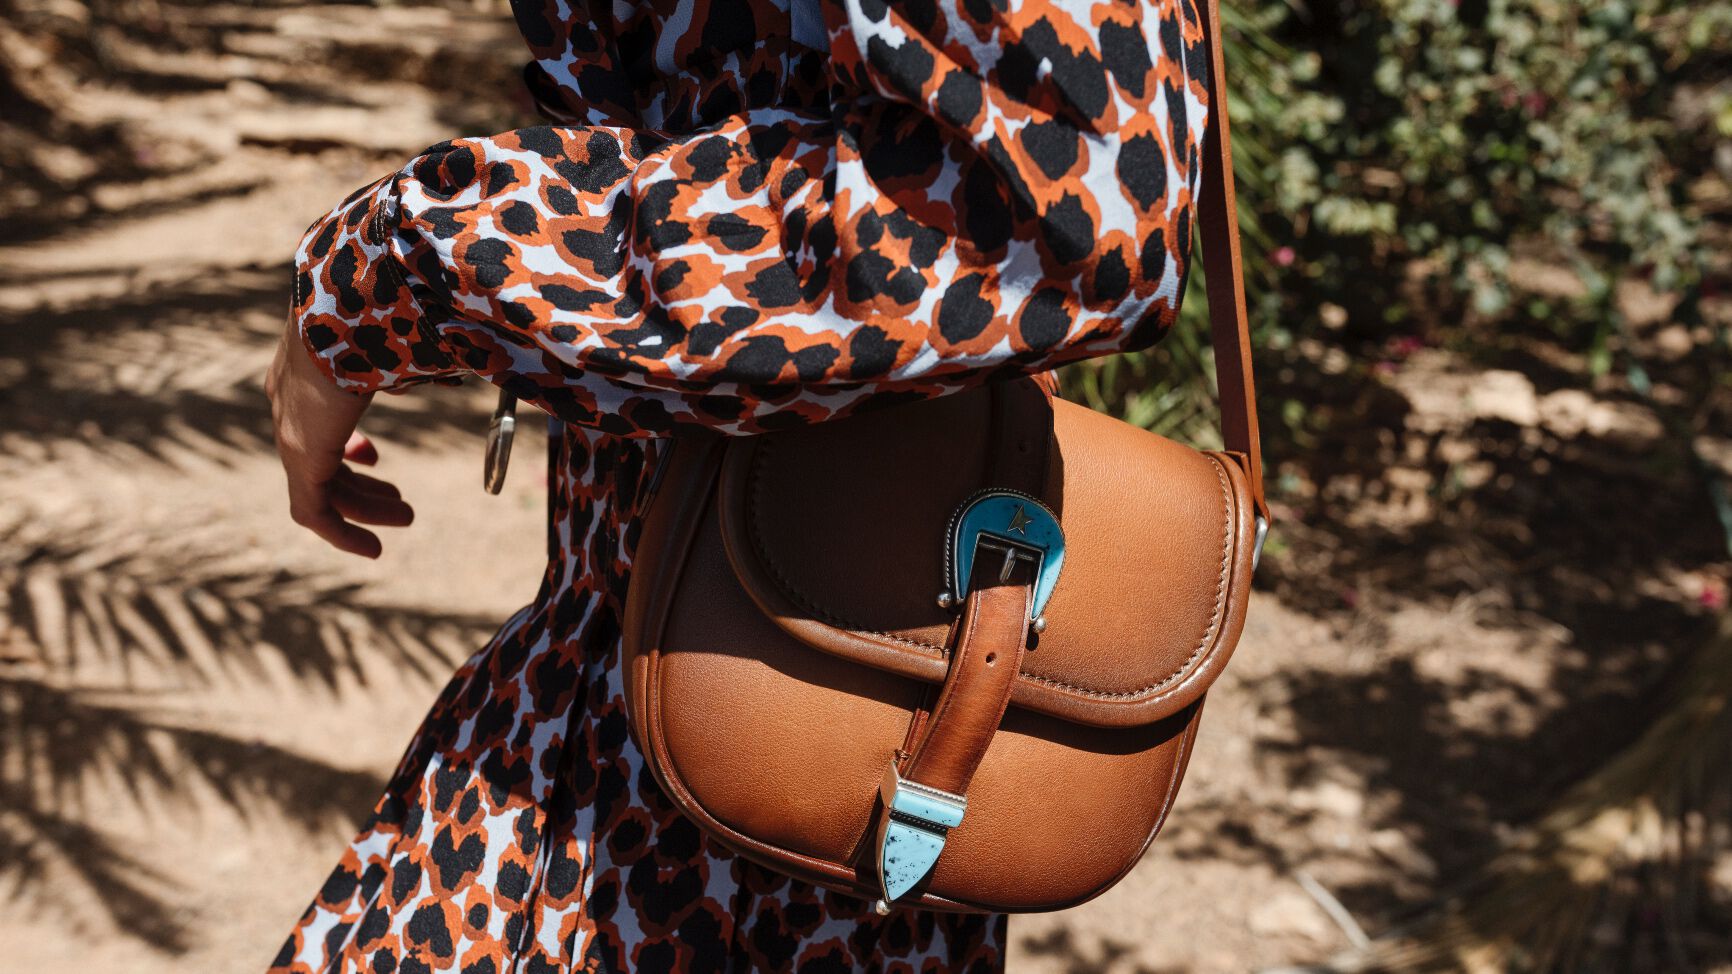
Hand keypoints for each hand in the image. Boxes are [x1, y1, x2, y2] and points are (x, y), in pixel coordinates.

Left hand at [266, 317, 413, 557]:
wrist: (351, 301)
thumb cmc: (389, 309)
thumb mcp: (411, 337)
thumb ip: (428, 358)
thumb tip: (472, 361)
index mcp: (310, 368)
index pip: (318, 417)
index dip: (347, 445)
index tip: (374, 457)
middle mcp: (291, 399)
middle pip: (320, 456)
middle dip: (359, 483)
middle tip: (401, 503)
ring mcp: (291, 427)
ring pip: (320, 486)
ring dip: (364, 507)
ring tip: (407, 517)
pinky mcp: (298, 452)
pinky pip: (312, 510)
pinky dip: (341, 533)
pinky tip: (372, 550)